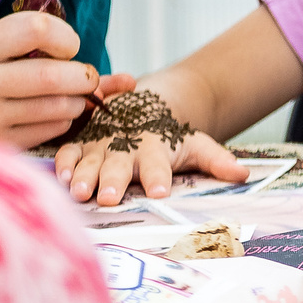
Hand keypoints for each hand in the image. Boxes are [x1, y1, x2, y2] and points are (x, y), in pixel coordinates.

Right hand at [0, 12, 105, 148]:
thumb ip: (48, 49)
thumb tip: (128, 80)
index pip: (36, 29)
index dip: (66, 37)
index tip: (68, 47)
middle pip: (54, 75)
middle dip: (83, 76)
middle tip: (83, 77)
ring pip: (59, 107)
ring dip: (76, 101)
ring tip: (66, 96)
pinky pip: (50, 130)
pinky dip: (62, 121)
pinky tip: (48, 114)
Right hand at [52, 87, 247, 205]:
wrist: (144, 105)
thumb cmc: (169, 135)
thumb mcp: (196, 143)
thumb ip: (217, 160)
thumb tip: (244, 174)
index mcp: (155, 148)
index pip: (158, 165)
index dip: (158, 177)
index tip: (160, 192)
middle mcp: (125, 147)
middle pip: (119, 165)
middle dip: (113, 181)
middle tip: (110, 197)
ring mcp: (100, 146)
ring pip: (90, 162)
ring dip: (83, 176)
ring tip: (80, 192)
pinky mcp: (80, 145)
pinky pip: (67, 153)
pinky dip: (62, 164)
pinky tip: (58, 178)